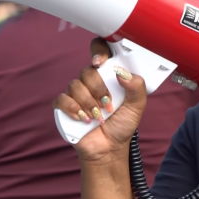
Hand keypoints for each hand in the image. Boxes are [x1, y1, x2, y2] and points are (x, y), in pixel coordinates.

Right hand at [53, 38, 147, 161]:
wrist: (109, 148)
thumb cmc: (123, 124)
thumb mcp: (137, 106)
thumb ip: (136, 88)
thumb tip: (122, 72)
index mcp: (108, 76)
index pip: (100, 52)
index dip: (98, 50)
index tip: (101, 62)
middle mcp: (91, 82)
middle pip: (87, 71)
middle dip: (98, 89)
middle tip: (107, 104)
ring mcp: (77, 94)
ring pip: (74, 85)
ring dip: (88, 103)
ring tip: (98, 117)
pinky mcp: (65, 107)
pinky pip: (62, 99)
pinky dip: (73, 108)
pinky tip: (84, 118)